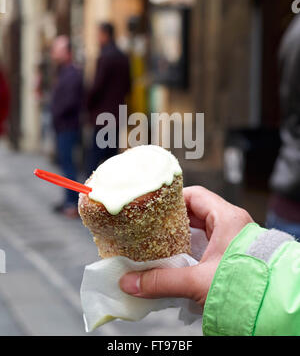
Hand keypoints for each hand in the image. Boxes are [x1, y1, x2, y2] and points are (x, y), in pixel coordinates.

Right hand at [119, 186, 252, 305]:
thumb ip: (162, 281)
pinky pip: (206, 246)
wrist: (271, 308)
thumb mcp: (199, 281)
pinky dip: (190, 251)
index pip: (195, 195)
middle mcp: (231, 225)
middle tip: (151, 228)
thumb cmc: (245, 286)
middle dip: (172, 222)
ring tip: (159, 245)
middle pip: (195, 213)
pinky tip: (177, 262)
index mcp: (227, 218)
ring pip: (200, 231)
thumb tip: (130, 282)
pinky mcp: (231, 255)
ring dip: (181, 238)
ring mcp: (232, 240)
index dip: (172, 199)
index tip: (153, 207)